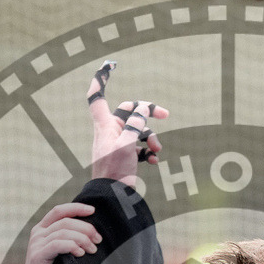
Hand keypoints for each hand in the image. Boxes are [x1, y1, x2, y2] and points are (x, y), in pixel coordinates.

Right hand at [23, 202, 100, 263]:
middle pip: (65, 222)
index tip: (93, 210)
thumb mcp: (59, 249)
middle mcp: (38, 233)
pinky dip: (71, 246)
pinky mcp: (37, 255)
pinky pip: (57, 245)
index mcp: (43, 227)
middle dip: (85, 228)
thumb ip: (68, 237)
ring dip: (82, 239)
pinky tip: (81, 253)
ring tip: (93, 249)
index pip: (59, 211)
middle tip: (98, 239)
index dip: (76, 208)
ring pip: (63, 232)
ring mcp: (37, 243)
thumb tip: (93, 232)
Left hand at [86, 61, 168, 187]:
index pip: (97, 96)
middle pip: (129, 111)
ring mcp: (118, 144)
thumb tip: (141, 109)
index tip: (110, 65)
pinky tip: (153, 161)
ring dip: (151, 137)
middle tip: (165, 114)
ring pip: (139, 131)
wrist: (113, 198)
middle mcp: (110, 131)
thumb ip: (135, 124)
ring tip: (157, 149)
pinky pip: (140, 148)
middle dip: (147, 112)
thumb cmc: (114, 170)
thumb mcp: (126, 144)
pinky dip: (148, 152)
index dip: (102, 79)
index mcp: (104, 124)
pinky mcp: (125, 157)